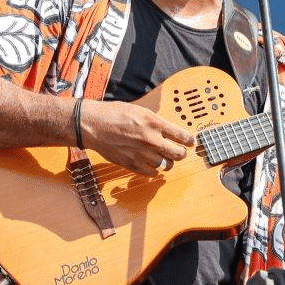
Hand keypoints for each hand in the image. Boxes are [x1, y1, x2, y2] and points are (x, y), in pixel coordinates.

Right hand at [79, 100, 195, 175]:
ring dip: (167, 161)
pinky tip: (151, 163)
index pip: (181, 136)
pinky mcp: (132, 164)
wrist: (93, 125)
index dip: (189, 140)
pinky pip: (151, 173)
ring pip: (166, 165)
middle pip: (178, 154)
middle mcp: (151, 140)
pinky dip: (154, 170)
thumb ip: (156, 122)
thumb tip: (170, 131)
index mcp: (154, 123)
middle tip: (180, 151)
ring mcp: (141, 154)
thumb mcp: (140, 111)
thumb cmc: (114, 114)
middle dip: (181, 153)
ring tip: (163, 157)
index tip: (191, 142)